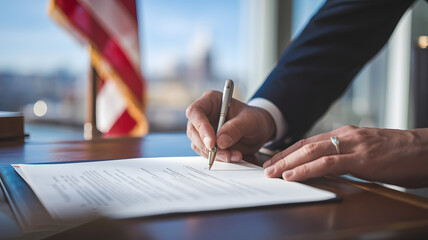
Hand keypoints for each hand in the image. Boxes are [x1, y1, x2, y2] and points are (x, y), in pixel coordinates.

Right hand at [186, 91, 274, 161]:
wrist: (258, 131)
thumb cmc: (254, 119)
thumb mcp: (250, 121)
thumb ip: (236, 128)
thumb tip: (220, 141)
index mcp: (211, 100)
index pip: (196, 111)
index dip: (201, 126)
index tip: (212, 142)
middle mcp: (204, 114)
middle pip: (193, 130)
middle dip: (208, 146)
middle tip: (225, 154)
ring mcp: (203, 129)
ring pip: (198, 144)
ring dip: (214, 154)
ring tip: (234, 156)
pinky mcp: (206, 142)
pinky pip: (205, 153)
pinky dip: (217, 158)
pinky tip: (232, 157)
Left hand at [263, 125, 427, 187]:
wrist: (427, 150)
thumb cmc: (399, 154)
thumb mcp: (367, 153)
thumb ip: (347, 157)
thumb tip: (328, 167)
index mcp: (346, 134)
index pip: (309, 142)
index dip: (288, 152)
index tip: (274, 161)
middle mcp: (345, 135)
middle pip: (305, 145)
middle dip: (282, 158)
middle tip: (265, 168)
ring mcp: (353, 145)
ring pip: (312, 151)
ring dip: (288, 163)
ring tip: (272, 173)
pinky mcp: (362, 158)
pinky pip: (329, 163)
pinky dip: (307, 169)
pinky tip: (294, 175)